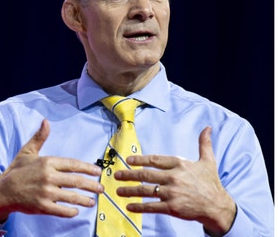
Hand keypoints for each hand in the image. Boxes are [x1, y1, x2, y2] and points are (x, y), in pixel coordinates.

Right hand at [0, 119, 103, 224]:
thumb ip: (40, 138)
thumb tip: (46, 122)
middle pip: (77, 181)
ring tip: (92, 201)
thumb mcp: (27, 151)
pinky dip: (71, 211)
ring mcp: (46, 193)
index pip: (73, 165)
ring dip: (85, 200)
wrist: (3, 190)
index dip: (88, 168)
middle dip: (92, 185)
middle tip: (100, 188)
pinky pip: (62, 210)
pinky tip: (76, 211)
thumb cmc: (16, 171)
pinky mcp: (43, 206)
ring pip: (72, 197)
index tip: (97, 172)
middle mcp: (48, 177)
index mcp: (47, 162)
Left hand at [114, 126, 235, 235]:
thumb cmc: (211, 183)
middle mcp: (174, 177)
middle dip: (129, 174)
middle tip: (117, 175)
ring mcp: (172, 193)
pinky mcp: (172, 208)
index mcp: (180, 164)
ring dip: (129, 190)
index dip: (140, 159)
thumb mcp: (208, 161)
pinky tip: (129, 206)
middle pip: (146, 174)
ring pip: (145, 190)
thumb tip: (207, 128)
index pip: (155, 160)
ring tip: (118, 190)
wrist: (218, 206)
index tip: (128, 160)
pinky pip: (151, 206)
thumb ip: (204, 144)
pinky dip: (139, 207)